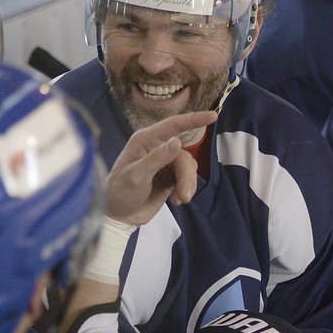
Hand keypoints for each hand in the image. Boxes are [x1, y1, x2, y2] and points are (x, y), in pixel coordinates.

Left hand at [105, 110, 216, 224]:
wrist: (119, 216)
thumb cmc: (120, 192)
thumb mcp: (136, 176)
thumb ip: (157, 159)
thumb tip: (178, 141)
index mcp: (145, 141)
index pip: (173, 125)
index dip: (194, 120)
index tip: (213, 116)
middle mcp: (157, 148)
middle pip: (184, 155)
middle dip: (187, 176)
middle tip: (185, 196)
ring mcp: (165, 163)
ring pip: (188, 167)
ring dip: (187, 184)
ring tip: (180, 200)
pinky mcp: (170, 177)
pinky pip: (187, 178)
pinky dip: (185, 190)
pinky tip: (176, 201)